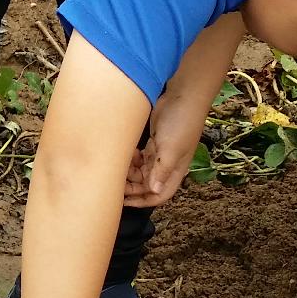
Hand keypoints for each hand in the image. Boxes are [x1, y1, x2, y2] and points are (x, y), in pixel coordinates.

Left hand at [125, 92, 209, 207]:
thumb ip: (162, 171)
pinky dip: (131, 159)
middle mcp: (167, 165)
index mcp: (175, 171)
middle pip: (146, 185)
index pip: (159, 195)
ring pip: (141, 171)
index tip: (124, 201)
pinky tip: (123, 154)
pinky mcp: (154, 141)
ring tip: (115, 166)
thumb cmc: (181, 123)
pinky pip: (140, 157)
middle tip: (112, 183)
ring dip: (129, 172)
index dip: (142, 201)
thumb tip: (154, 191)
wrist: (184, 96)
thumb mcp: (171, 149)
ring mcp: (160, 153)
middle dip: (131, 187)